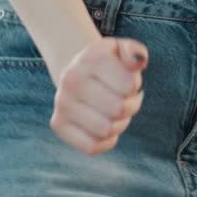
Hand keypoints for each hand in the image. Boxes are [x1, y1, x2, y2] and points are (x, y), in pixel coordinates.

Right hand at [50, 36, 148, 154]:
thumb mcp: (122, 50)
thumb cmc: (108, 64)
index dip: (134, 87)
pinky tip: (104, 125)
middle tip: (123, 98)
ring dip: (118, 124)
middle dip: (129, 106)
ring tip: (113, 111)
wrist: (77, 71)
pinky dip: (105, 141)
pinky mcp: (58, 124)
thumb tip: (138, 62)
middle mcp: (70, 80)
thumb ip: (135, 52)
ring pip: (106, 131)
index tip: (126, 80)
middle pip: (118, 110)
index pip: (129, 87)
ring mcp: (61, 103)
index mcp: (90, 59)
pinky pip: (92, 147)